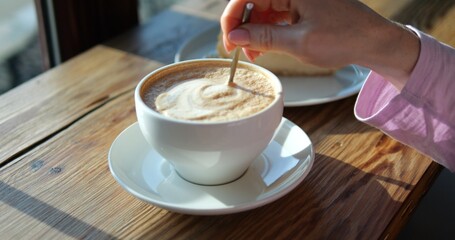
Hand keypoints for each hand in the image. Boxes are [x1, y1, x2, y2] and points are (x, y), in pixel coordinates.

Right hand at [221, 0, 419, 89]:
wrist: (374, 41)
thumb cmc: (344, 38)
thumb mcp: (299, 42)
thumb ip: (263, 38)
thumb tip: (234, 37)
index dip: (232, 18)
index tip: (229, 41)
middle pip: (253, 2)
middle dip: (244, 27)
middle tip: (239, 51)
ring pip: (263, 9)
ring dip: (255, 31)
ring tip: (254, 54)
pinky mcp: (302, 5)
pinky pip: (276, 14)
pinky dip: (268, 31)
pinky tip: (265, 47)